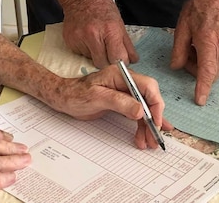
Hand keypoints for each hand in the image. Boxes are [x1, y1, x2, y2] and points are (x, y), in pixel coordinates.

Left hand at [47, 64, 171, 149]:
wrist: (63, 97)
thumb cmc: (76, 94)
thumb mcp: (97, 98)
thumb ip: (119, 102)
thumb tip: (140, 111)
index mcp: (121, 75)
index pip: (148, 86)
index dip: (155, 104)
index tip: (155, 121)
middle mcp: (126, 82)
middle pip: (149, 99)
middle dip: (153, 119)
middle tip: (154, 137)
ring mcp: (125, 92)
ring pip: (144, 109)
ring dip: (147, 126)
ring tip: (148, 142)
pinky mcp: (122, 102)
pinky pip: (136, 113)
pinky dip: (141, 125)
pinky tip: (146, 135)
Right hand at [51, 0, 138, 67]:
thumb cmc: (101, 7)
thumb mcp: (119, 22)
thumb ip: (127, 44)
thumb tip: (133, 60)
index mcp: (110, 30)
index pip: (118, 58)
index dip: (121, 61)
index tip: (120, 58)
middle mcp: (94, 35)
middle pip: (103, 63)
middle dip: (107, 61)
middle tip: (108, 51)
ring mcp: (80, 38)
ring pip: (91, 60)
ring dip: (95, 54)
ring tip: (95, 40)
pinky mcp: (70, 41)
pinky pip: (80, 54)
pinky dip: (85, 50)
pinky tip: (86, 38)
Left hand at [170, 0, 218, 105]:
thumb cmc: (200, 9)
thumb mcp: (182, 27)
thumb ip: (179, 50)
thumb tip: (176, 67)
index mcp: (209, 41)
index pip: (207, 70)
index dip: (203, 87)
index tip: (200, 100)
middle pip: (211, 72)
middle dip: (197, 68)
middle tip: (189, 51)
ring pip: (218, 69)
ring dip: (206, 64)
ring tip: (200, 45)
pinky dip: (215, 59)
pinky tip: (210, 44)